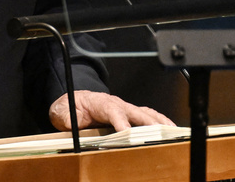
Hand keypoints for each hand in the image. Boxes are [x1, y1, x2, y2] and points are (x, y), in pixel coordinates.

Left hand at [49, 90, 174, 131]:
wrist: (75, 101)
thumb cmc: (72, 107)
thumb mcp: (62, 111)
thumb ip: (65, 117)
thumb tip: (68, 122)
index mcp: (100, 103)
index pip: (113, 110)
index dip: (121, 121)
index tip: (127, 132)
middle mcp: (117, 104)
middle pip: (135, 112)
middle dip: (147, 122)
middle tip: (158, 134)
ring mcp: (125, 108)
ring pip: (146, 113)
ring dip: (159, 122)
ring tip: (172, 132)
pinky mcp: (130, 114)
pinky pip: (148, 116)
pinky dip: (161, 122)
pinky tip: (170, 130)